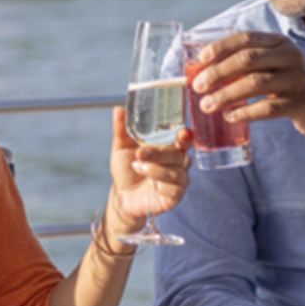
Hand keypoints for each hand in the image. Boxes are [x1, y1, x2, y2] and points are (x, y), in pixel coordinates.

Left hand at [104, 107, 190, 241]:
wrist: (122, 196)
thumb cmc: (127, 169)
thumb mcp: (121, 148)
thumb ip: (122, 129)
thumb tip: (119, 109)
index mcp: (170, 146)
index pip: (184, 138)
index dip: (186, 135)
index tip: (182, 132)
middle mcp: (178, 161)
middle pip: (180, 154)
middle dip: (160, 153)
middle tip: (141, 152)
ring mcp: (179, 178)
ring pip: (177, 171)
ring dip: (156, 168)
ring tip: (137, 166)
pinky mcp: (176, 195)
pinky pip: (175, 188)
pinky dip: (160, 184)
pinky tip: (149, 182)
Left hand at [190, 32, 304, 138]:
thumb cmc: (295, 84)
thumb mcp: (279, 64)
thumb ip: (252, 62)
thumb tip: (206, 71)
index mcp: (282, 42)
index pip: (246, 38)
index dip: (221, 47)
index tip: (201, 60)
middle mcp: (292, 56)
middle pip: (247, 59)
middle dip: (218, 72)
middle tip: (198, 86)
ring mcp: (299, 79)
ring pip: (255, 83)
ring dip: (226, 95)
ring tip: (207, 105)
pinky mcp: (302, 103)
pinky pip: (267, 108)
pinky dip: (245, 113)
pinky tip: (230, 117)